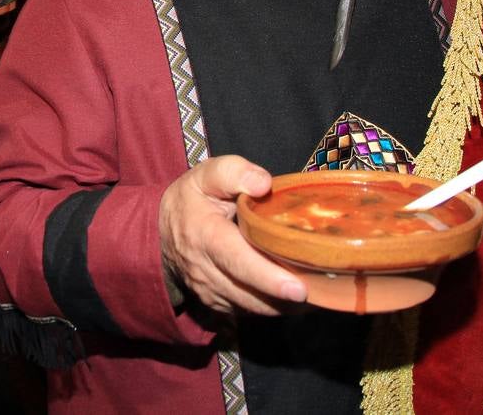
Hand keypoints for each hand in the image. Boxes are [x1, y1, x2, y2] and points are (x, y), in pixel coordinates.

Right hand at [159, 155, 306, 315]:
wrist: (159, 230)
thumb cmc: (192, 198)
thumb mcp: (207, 173)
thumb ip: (235, 172)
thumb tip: (264, 184)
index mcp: (206, 236)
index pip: (238, 261)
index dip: (269, 278)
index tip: (299, 288)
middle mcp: (206, 271)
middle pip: (251, 293)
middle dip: (287, 297)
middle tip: (323, 292)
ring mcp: (210, 292)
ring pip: (253, 307)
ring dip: (284, 305)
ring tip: (318, 293)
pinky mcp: (216, 304)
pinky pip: (249, 310)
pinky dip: (273, 306)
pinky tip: (295, 294)